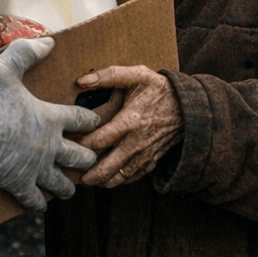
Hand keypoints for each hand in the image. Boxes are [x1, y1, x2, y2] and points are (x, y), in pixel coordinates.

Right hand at [0, 37, 100, 210]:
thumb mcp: (7, 67)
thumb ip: (28, 52)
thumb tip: (49, 41)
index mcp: (50, 117)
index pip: (82, 119)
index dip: (91, 120)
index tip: (96, 122)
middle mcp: (49, 145)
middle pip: (80, 156)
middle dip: (87, 156)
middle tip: (89, 157)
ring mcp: (34, 168)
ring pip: (62, 183)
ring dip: (67, 185)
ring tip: (70, 187)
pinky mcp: (16, 184)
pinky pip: (33, 200)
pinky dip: (37, 204)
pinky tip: (40, 206)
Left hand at [74, 65, 183, 187]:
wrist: (189, 107)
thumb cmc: (161, 89)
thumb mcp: (138, 75)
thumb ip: (110, 75)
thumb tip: (82, 80)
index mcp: (130, 121)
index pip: (98, 140)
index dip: (80, 145)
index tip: (68, 144)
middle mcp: (136, 142)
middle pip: (105, 167)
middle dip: (86, 174)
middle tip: (71, 173)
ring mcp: (144, 155)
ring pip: (117, 177)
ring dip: (100, 180)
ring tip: (85, 179)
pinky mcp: (151, 162)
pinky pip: (131, 178)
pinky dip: (117, 181)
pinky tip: (106, 179)